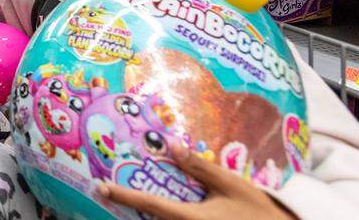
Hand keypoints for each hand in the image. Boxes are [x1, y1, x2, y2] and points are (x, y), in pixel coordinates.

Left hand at [98, 142, 296, 219]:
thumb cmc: (258, 212)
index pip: (149, 204)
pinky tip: (160, 205)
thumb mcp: (231, 184)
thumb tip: (172, 145)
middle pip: (149, 219)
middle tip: (109, 187)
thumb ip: (200, 167)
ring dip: (146, 211)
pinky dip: (163, 215)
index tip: (100, 187)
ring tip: (130, 193)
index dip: (122, 195)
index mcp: (191, 218)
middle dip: (130, 204)